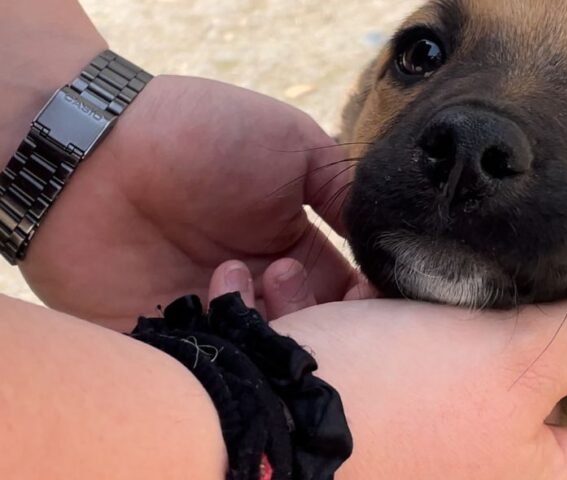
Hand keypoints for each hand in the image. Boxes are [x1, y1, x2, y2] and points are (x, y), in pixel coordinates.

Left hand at [18, 75, 357, 329]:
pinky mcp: (166, 343)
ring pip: (267, 360)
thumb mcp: (294, 145)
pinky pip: (209, 372)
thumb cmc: (201, 136)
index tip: (365, 290)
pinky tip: (203, 305)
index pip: (351, 300)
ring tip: (227, 274)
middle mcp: (260, 293)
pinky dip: (222, 353)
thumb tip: (391, 238)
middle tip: (279, 272)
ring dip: (262, 324)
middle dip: (313, 317)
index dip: (366, 304)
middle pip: (315, 336)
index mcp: (295, 251)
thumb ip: (345, 191)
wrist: (98, 145)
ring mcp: (215, 319)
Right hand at [212, 261, 566, 479]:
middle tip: (486, 295)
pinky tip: (340, 303)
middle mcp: (491, 478)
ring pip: (472, 372)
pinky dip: (386, 331)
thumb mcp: (506, 356)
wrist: (257, 419)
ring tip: (382, 292)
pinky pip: (409, 370)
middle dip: (520, 332)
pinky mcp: (391, 431)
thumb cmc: (390, 396)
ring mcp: (439, 456)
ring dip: (434, 322)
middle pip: (557, 403)